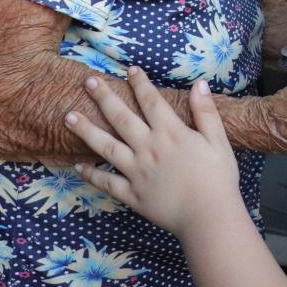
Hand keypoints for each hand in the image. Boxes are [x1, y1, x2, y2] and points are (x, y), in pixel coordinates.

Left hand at [66, 67, 245, 239]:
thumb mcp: (218, 141)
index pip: (151, 101)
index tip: (129, 69)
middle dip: (104, 98)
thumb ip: (206, 112)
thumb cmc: (218, 178)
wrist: (208, 217)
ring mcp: (136, 172)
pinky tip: (77, 166)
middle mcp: (148, 148)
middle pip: (121, 118)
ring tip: (68, 117)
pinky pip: (107, 182)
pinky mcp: (131, 194)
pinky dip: (91, 174)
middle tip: (88, 81)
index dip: (140, 83)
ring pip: (106, 147)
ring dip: (86, 130)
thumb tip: (199, 84)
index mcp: (170, 133)